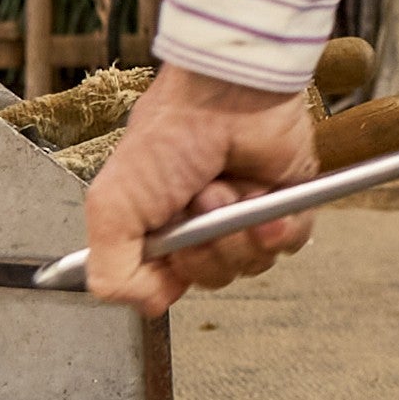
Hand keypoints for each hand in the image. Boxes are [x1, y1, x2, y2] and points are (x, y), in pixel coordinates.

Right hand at [82, 62, 325, 315]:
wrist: (230, 95)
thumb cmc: (171, 135)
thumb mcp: (112, 205)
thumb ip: (110, 268)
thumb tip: (147, 305)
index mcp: (159, 223)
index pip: (167, 281)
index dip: (168, 279)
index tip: (167, 256)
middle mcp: (202, 222)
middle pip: (210, 277)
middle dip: (204, 250)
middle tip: (196, 206)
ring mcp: (245, 213)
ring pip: (249, 265)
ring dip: (236, 232)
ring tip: (225, 189)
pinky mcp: (285, 203)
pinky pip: (287, 244)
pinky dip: (276, 228)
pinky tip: (261, 200)